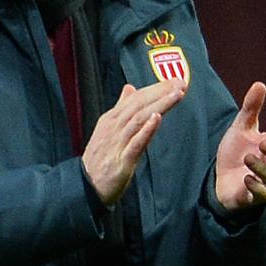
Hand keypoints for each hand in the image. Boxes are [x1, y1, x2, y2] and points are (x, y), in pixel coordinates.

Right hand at [82, 79, 185, 205]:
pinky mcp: (121, 161)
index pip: (135, 99)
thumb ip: (120, 109)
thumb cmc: (100, 158)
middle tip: (180, 82)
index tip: (174, 80)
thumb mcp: (108, 129)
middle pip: (138, 105)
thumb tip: (129, 88)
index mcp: (110, 120)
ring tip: (175, 95)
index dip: (155, 88)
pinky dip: (146, 129)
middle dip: (160, 92)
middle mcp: (113, 128)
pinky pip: (135, 143)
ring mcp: (117, 143)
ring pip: (138, 119)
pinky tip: (157, 118)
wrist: (85, 185)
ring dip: (158, 105)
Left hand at [215, 82, 265, 210]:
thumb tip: (260, 84)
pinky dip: (256, 188)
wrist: (220, 177)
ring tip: (248, 157)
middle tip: (263, 143)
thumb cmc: (235, 151)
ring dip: (262, 168)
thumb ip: (251, 108)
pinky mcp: (251, 195)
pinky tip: (246, 179)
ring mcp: (264, 181)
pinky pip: (261, 195)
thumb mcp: (241, 128)